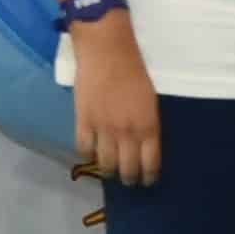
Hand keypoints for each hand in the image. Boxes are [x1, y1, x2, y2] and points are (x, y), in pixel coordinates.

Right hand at [70, 20, 162, 188]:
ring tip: (108, 173)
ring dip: (107, 171)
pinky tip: (90, 156)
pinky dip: (87, 155)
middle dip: (129, 178)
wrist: (108, 53)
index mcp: (149, 126)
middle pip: (128, 167)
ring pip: (105, 162)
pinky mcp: (84, 121)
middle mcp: (127, 132)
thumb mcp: (150, 101)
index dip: (148, 176)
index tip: (147, 181)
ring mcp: (104, 128)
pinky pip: (84, 147)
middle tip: (128, 180)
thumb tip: (142, 141)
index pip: (150, 162)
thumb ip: (147, 123)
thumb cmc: (134, 71)